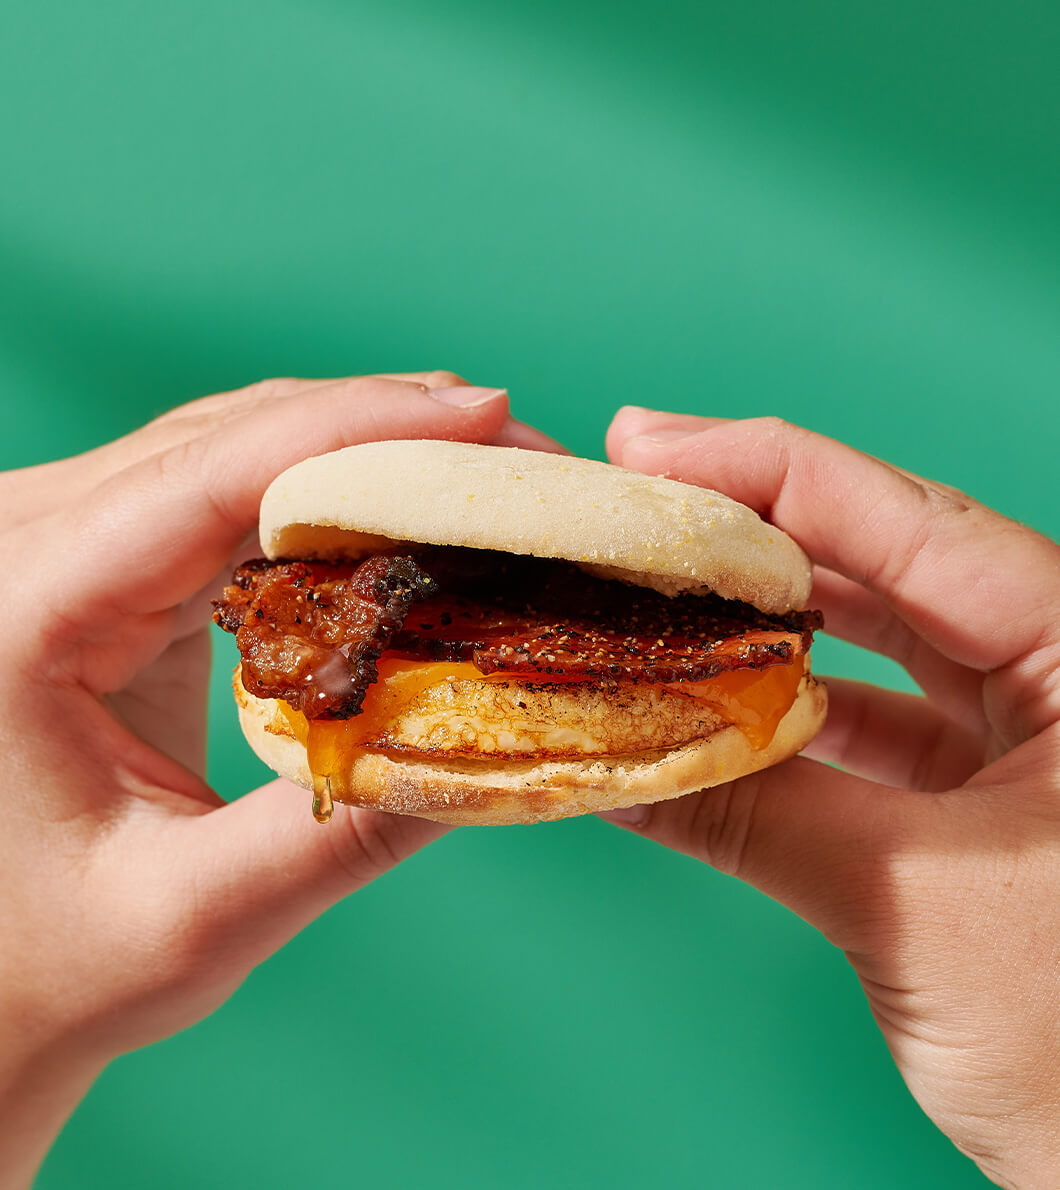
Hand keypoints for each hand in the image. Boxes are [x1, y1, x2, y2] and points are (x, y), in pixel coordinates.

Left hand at [0, 372, 558, 1188]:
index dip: (360, 428)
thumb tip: (495, 752)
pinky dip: (325, 497)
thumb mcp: (192, 919)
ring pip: (236, 450)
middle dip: (391, 434)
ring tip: (484, 479)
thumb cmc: (46, 965)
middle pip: (235, 439)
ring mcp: (63, 545)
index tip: (487, 414)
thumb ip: (340, 836)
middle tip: (525, 458)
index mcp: (21, 608)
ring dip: (365, 454)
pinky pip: (226, 495)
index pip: (212, 476)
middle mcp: (28, 546)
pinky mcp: (105, 567)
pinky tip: (403, 514)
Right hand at [601, 408, 1059, 1188]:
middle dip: (749, 533)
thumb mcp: (918, 908)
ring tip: (652, 586)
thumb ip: (758, 815)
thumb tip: (608, 755)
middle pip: (886, 559)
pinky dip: (788, 710)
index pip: (910, 518)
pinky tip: (711, 700)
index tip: (642, 444)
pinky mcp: (997, 788)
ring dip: (762, 619)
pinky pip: (877, 718)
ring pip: (878, 635)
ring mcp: (1034, 725)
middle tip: (625, 501)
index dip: (763, 469)